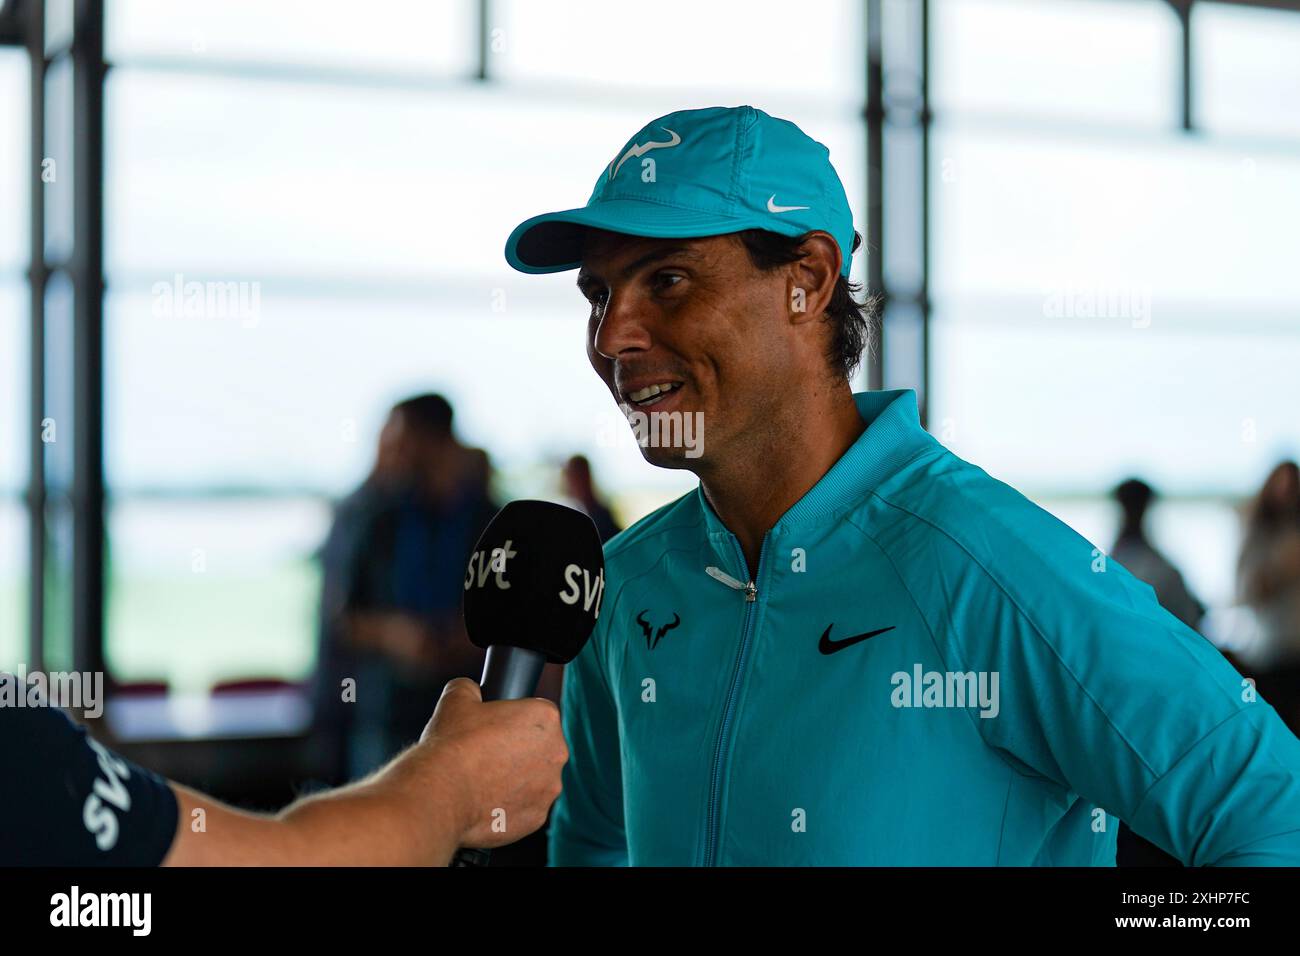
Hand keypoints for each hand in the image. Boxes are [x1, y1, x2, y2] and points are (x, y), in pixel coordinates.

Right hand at [419, 678, 567, 850]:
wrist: (441, 792)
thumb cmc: (452, 744)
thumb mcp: (456, 698)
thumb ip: (469, 687)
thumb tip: (469, 689)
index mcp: (545, 718)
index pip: (537, 712)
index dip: (515, 719)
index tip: (496, 728)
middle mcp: (556, 752)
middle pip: (541, 747)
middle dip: (519, 750)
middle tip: (487, 754)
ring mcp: (549, 788)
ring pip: (535, 779)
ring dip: (516, 779)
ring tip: (483, 780)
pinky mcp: (538, 818)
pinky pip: (526, 807)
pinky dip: (510, 805)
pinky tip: (485, 801)